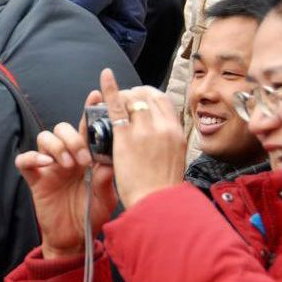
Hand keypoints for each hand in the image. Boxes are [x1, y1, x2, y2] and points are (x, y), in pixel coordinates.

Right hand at [16, 90, 117, 259]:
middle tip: (84, 158)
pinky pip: (24, 159)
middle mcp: (66, 156)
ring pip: (44, 137)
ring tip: (69, 164)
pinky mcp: (35, 178)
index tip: (96, 96)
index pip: (86, 128)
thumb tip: (107, 161)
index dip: (89, 110)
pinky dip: (33, 157)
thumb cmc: (92, 216)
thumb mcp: (106, 197)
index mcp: (86, 156)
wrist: (75, 240)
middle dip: (73, 137)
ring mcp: (49, 166)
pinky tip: (46, 164)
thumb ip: (106, 179)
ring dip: (57, 146)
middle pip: (62, 128)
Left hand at [100, 68, 185, 208]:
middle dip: (133, 94)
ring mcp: (144, 130)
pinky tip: (105, 76)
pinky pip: (117, 106)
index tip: (139, 99)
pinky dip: (109, 88)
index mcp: (177, 132)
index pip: (163, 101)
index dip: (148, 96)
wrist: (157, 205)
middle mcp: (163, 127)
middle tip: (122, 102)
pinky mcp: (125, 137)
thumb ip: (168, 142)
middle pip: (147, 96)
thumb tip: (160, 135)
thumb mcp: (175, 159)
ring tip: (113, 104)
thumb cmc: (163, 189)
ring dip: (121, 97)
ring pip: (132, 99)